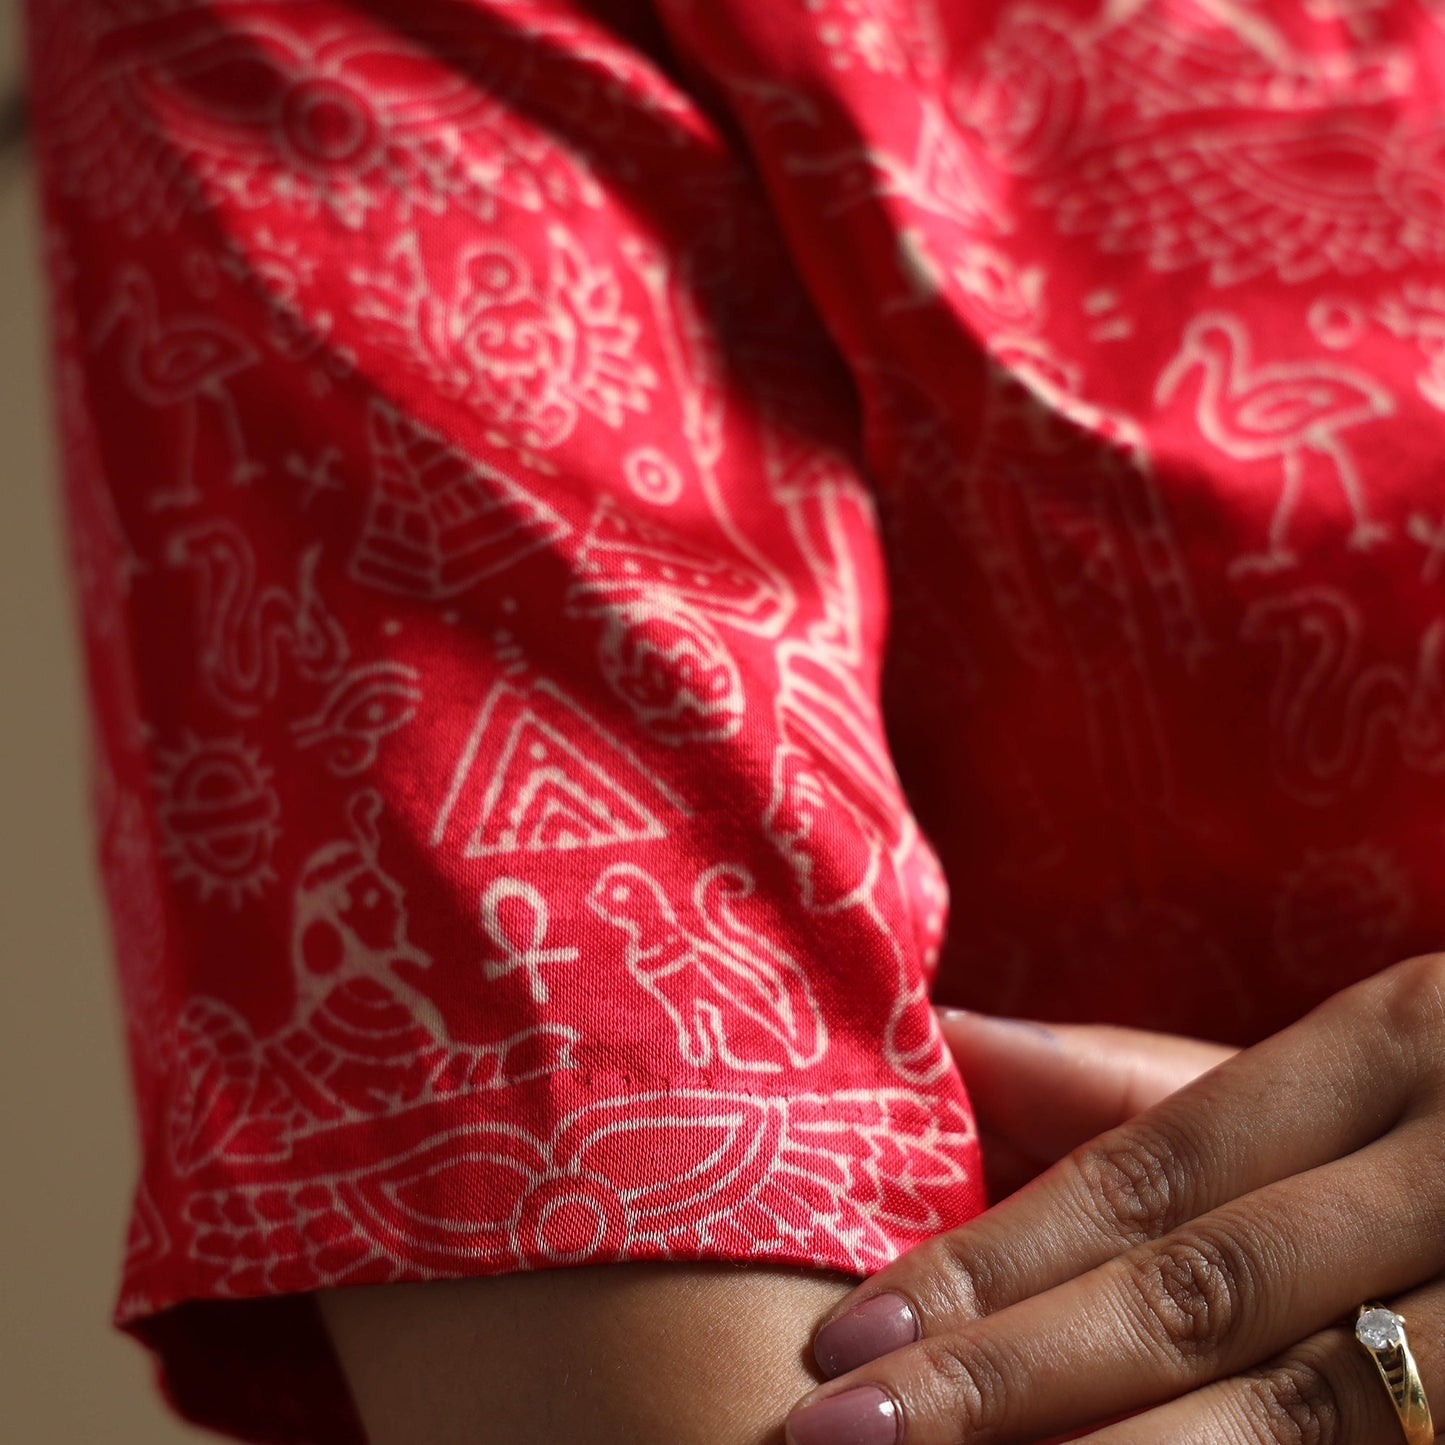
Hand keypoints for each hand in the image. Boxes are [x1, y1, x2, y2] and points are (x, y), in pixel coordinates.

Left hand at [783, 954, 1444, 1443]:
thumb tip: (950, 1038)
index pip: (1153, 1171)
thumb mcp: (1357, 1067)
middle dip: (1010, 1382)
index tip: (840, 1340)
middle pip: (1204, 1295)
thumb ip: (1146, 1075)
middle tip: (828, 1438)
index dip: (995, 1260)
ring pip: (1308, 1416)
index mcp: (1405, 1048)